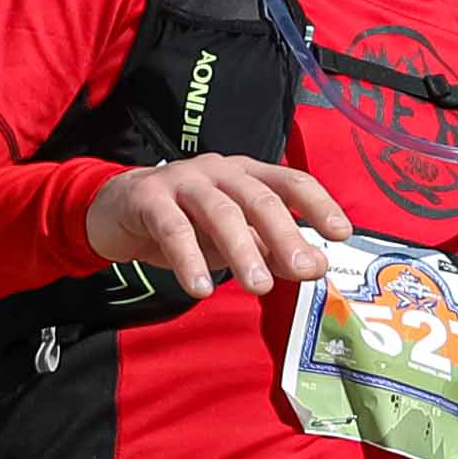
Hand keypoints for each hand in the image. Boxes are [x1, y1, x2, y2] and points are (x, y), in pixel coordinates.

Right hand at [85, 156, 347, 302]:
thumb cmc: (185, 223)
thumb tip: (316, 266)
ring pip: (220, 212)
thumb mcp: (233, 239)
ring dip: (242, 250)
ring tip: (257, 287)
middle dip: (285, 235)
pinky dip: (189, 259)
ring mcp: (184, 180)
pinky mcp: (148, 198)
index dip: (318, 204)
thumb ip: (272, 250)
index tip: (341, 233)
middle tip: (304, 271)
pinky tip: (201, 288)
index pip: (290, 181)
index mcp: (247, 175)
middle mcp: (220, 170)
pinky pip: (172, 228)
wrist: (116, 210)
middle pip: (259, 198)